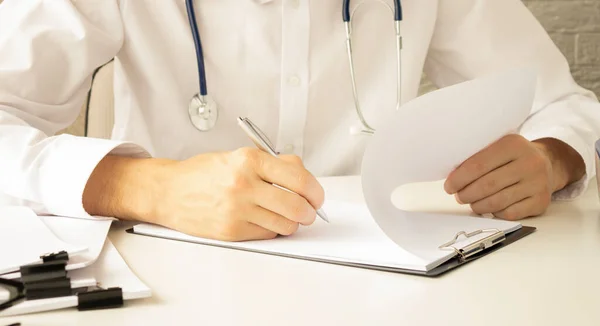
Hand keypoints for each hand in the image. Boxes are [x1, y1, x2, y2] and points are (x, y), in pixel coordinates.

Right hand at [83, 148, 323, 240]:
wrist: (169, 191)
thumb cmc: (204, 173)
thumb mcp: (238, 156)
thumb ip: (273, 164)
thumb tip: (304, 177)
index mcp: (249, 160)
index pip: (298, 178)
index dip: (315, 191)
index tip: (317, 196)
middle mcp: (244, 184)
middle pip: (296, 206)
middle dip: (309, 212)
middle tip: (308, 212)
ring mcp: (237, 210)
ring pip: (285, 225)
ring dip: (291, 223)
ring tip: (283, 216)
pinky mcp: (231, 231)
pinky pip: (267, 235)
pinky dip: (272, 230)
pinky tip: (263, 220)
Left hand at [443, 134, 582, 220]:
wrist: (548, 164)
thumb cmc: (511, 157)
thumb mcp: (497, 146)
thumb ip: (476, 157)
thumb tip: (450, 176)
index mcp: (513, 144)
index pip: (478, 165)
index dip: (459, 178)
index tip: (449, 186)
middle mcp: (530, 162)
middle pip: (487, 185)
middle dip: (466, 194)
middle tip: (458, 196)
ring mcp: (538, 183)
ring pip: (497, 202)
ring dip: (477, 206)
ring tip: (471, 203)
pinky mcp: (541, 202)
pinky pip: (509, 213)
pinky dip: (494, 213)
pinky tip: (489, 207)